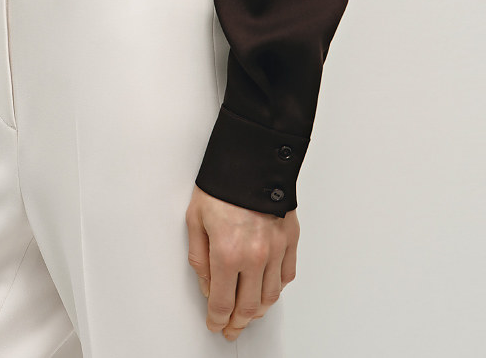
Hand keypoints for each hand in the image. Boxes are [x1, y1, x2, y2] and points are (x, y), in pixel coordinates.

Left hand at [185, 184, 297, 339]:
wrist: (251, 156)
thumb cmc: (222, 182)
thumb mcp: (195, 219)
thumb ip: (199, 258)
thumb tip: (206, 285)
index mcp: (227, 252)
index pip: (222, 302)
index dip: (217, 320)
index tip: (215, 324)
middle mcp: (255, 256)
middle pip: (248, 307)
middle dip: (237, 323)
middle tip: (231, 328)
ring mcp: (276, 249)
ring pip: (270, 296)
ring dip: (258, 311)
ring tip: (248, 314)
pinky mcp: (290, 239)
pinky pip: (286, 276)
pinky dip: (276, 289)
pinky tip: (267, 290)